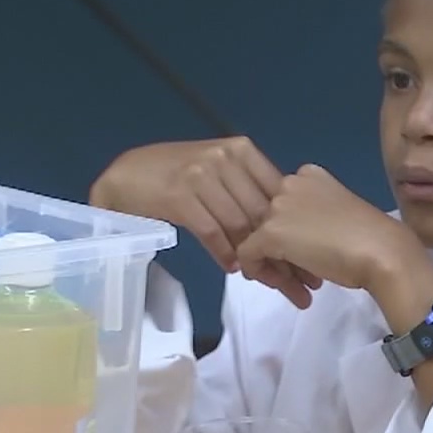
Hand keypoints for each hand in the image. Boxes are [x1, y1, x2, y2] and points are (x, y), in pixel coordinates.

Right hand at [90, 136, 281, 270]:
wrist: (126, 176)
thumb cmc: (178, 175)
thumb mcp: (220, 171)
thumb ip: (250, 189)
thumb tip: (285, 224)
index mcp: (242, 151)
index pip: (277, 193)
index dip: (293, 229)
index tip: (306, 259)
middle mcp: (225, 159)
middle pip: (262, 212)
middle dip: (281, 250)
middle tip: (294, 281)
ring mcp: (201, 176)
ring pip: (239, 225)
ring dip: (254, 258)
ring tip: (263, 278)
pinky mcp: (179, 196)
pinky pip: (212, 232)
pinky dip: (225, 253)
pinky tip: (233, 267)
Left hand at [236, 164, 424, 308]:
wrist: (383, 252)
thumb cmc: (371, 238)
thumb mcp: (339, 218)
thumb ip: (314, 220)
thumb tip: (298, 242)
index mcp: (310, 175)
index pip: (284, 206)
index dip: (292, 235)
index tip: (309, 258)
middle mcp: (289, 182)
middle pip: (267, 222)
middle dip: (282, 254)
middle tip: (304, 279)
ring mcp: (278, 206)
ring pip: (257, 240)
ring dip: (275, 267)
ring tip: (300, 291)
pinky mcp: (270, 232)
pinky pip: (248, 255)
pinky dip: (261, 273)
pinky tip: (287, 288)